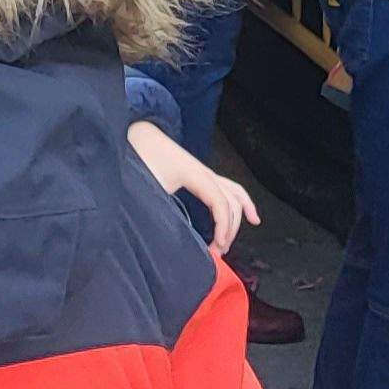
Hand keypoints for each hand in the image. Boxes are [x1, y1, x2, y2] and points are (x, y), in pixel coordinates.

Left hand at [128, 122, 257, 255]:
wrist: (136, 136)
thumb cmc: (139, 156)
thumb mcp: (146, 183)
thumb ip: (157, 207)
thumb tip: (166, 234)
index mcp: (193, 172)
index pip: (219, 200)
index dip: (223, 225)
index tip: (217, 246)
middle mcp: (204, 171)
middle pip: (230, 201)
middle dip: (228, 228)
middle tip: (215, 252)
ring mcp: (205, 172)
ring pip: (235, 195)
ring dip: (236, 220)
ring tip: (229, 243)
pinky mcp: (201, 176)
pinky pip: (230, 190)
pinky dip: (243, 205)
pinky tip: (252, 218)